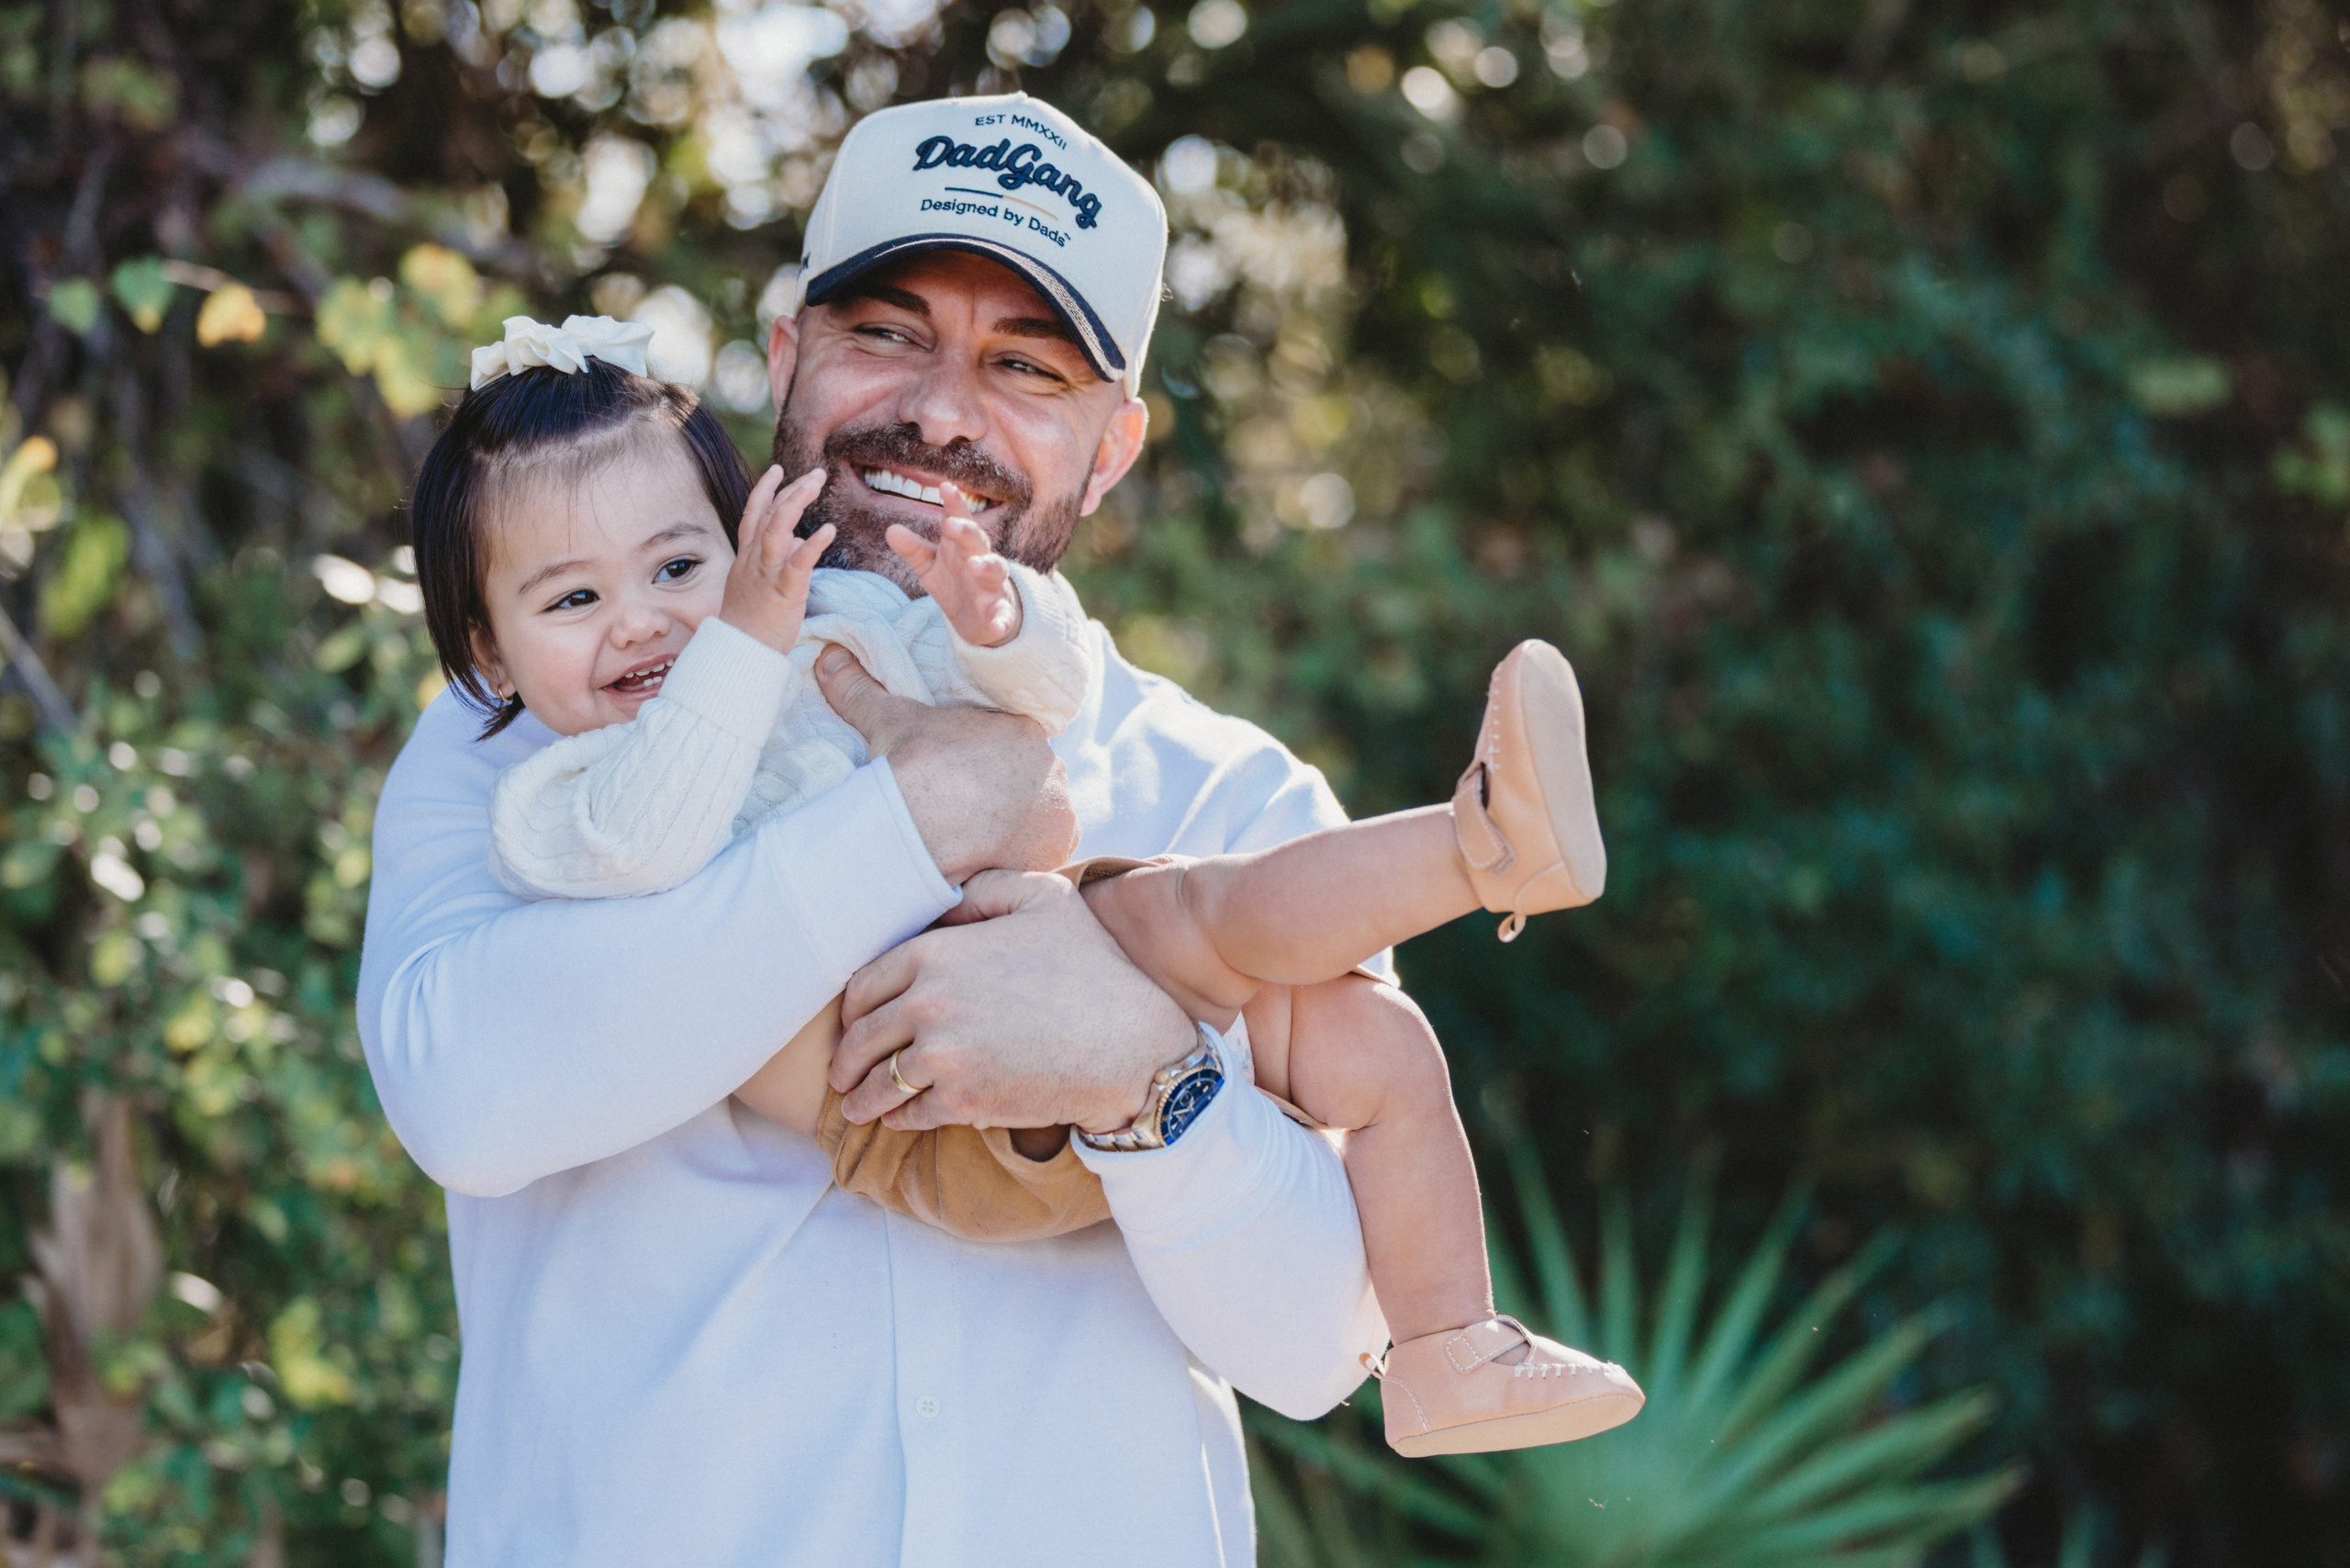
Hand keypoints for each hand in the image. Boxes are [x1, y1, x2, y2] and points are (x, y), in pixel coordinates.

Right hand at [719, 465, 832, 653]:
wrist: (737, 653)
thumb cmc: (750, 622)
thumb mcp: (758, 584)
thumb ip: (778, 559)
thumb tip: (798, 541)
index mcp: (746, 557)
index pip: (754, 514)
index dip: (765, 490)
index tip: (779, 470)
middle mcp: (753, 559)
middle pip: (769, 514)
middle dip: (792, 489)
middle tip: (816, 474)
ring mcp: (766, 574)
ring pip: (777, 529)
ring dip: (797, 502)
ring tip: (817, 484)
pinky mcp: (783, 592)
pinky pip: (797, 564)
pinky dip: (813, 545)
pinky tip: (829, 530)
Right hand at [813, 646, 1077, 881]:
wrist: (920, 824)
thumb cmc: (911, 766)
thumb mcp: (886, 719)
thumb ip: (862, 688)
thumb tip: (828, 655)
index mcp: (1023, 731)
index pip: (1014, 746)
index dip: (988, 765)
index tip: (962, 781)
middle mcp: (1052, 769)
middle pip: (1032, 783)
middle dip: (1007, 796)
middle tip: (968, 812)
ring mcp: (1059, 812)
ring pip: (1041, 819)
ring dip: (1018, 827)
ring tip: (977, 838)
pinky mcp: (1054, 851)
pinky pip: (1043, 854)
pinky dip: (1022, 858)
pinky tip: (991, 859)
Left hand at [830, 869, 1195, 1133]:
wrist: (1130, 1045)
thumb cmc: (1092, 968)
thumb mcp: (1045, 899)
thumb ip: (986, 887)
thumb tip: (945, 898)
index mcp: (935, 954)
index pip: (864, 985)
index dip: (852, 1008)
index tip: (852, 1022)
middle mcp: (928, 1006)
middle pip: (862, 1038)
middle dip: (846, 1058)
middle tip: (841, 1071)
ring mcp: (943, 1057)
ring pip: (879, 1083)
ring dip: (861, 1098)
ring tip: (856, 1105)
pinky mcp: (962, 1101)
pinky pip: (910, 1114)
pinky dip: (897, 1118)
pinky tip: (897, 1118)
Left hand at [886, 484, 1023, 647]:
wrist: (982, 620)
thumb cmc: (957, 584)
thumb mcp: (930, 567)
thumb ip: (914, 549)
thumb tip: (890, 530)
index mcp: (962, 546)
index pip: (959, 520)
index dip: (954, 504)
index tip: (945, 486)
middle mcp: (981, 560)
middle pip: (977, 541)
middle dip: (966, 532)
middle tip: (951, 524)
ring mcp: (993, 586)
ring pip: (996, 570)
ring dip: (987, 566)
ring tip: (974, 565)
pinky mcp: (1000, 612)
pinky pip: (1004, 615)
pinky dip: (1002, 620)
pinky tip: (997, 627)